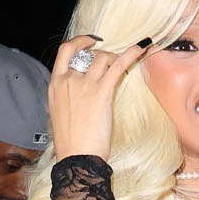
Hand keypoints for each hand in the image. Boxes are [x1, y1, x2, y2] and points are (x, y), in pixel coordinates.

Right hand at [50, 34, 151, 162]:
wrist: (77, 157)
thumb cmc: (70, 143)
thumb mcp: (60, 113)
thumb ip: (67, 96)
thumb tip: (79, 90)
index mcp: (55, 84)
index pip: (65, 51)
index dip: (80, 42)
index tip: (90, 41)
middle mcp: (68, 80)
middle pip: (88, 53)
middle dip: (101, 54)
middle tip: (111, 62)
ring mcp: (84, 85)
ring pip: (102, 57)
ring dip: (115, 58)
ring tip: (123, 67)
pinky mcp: (101, 93)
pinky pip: (118, 66)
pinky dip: (131, 53)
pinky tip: (142, 47)